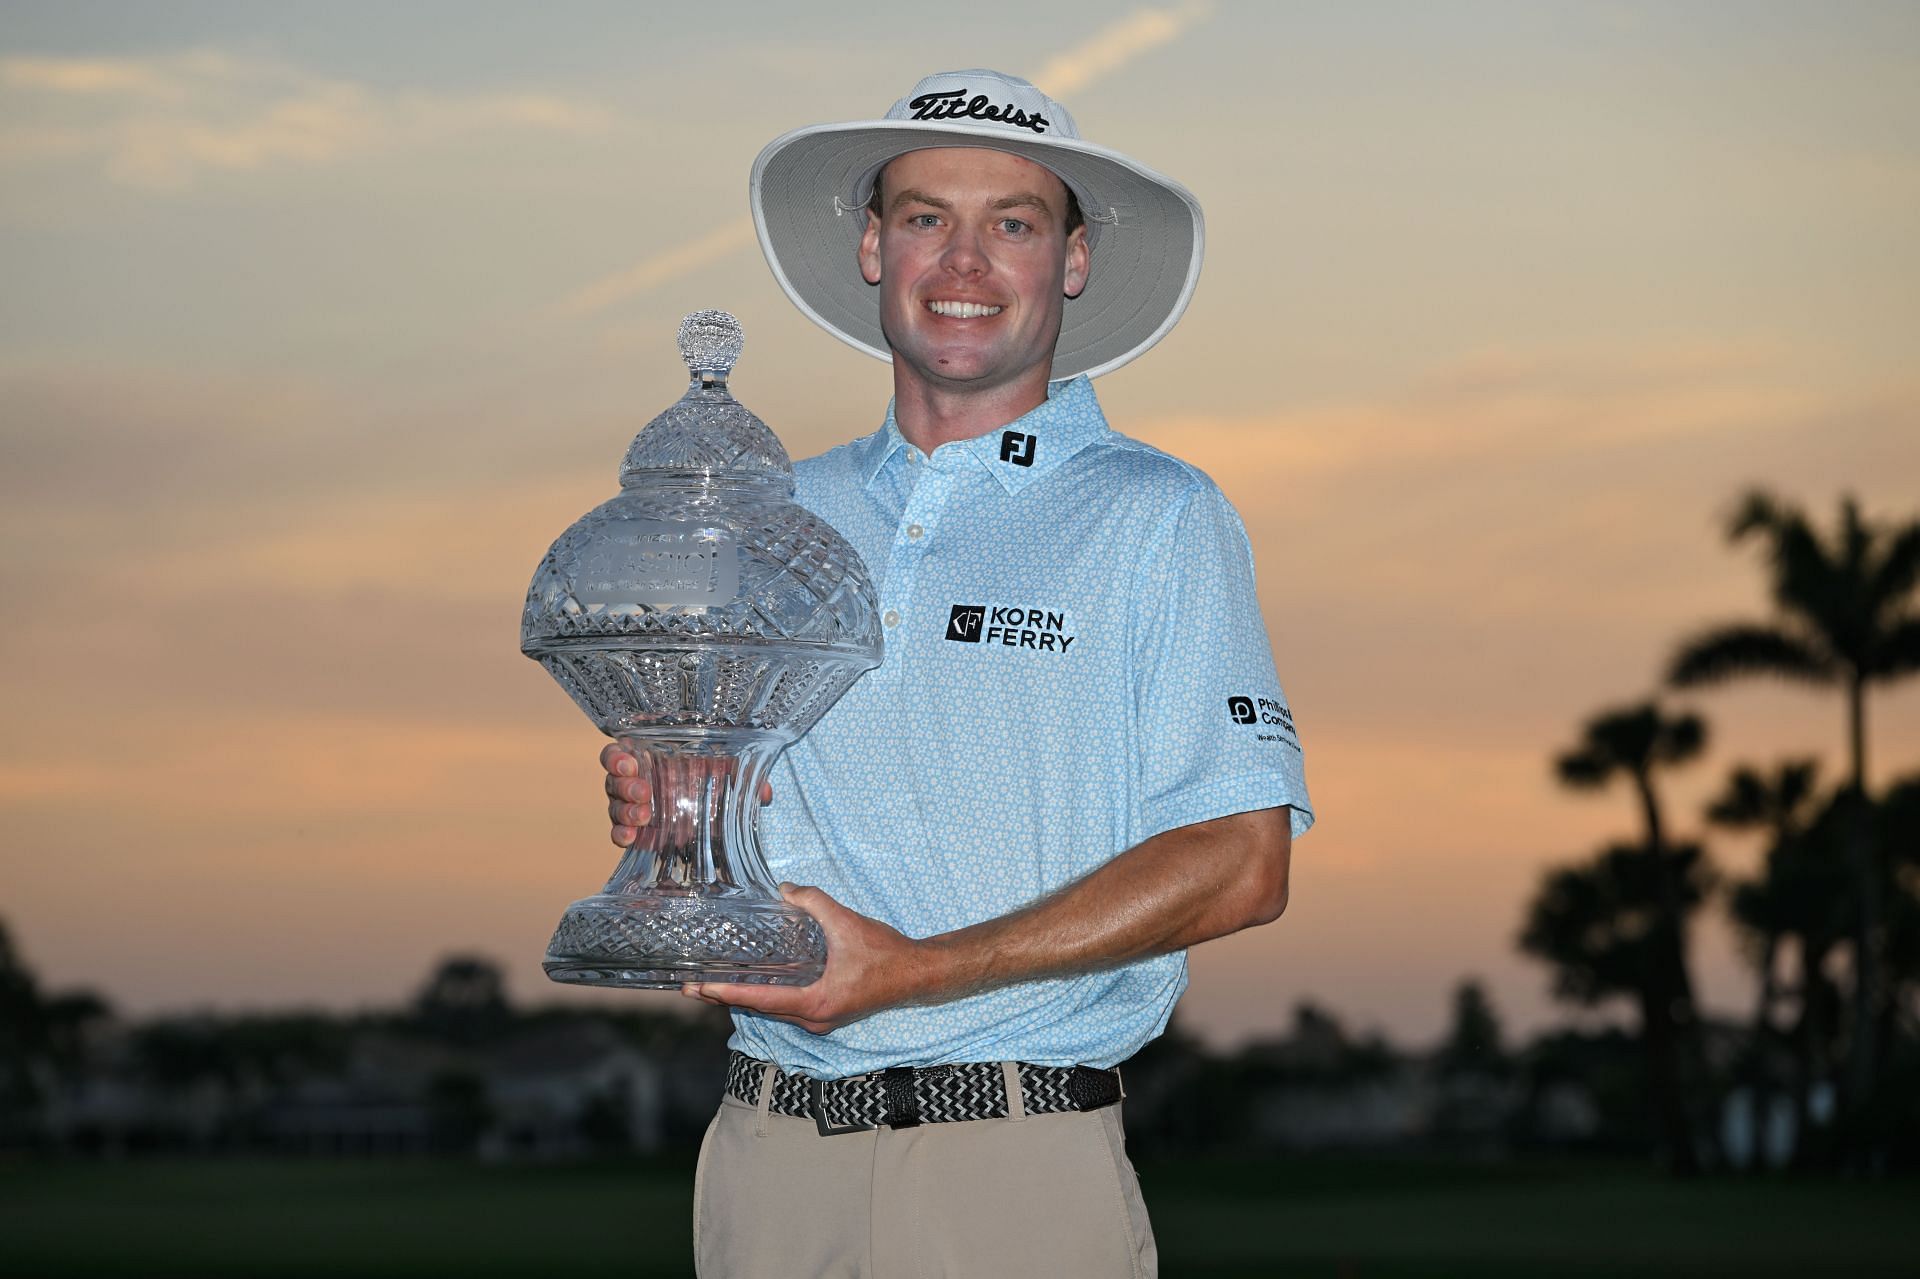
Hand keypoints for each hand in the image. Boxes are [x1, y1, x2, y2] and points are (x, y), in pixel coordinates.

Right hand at [602, 742, 774, 848]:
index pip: (619, 752)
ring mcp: (633, 808)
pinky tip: (631, 838)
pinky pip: (619, 833)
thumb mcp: (730, 773)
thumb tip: (766, 794)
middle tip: (644, 792)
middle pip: (614, 780)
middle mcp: (636, 781)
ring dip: (624, 811)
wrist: (715, 813)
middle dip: (625, 786)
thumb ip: (745, 776)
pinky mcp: (637, 832)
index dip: (617, 757)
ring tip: (643, 817)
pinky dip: (621, 835)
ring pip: (615, 806)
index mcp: (651, 758)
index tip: (630, 762)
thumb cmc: (715, 779)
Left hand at [682, 884, 935, 1033]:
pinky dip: (766, 996)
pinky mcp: (827, 1013)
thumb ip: (814, 902)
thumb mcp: (847, 922)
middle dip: (725, 996)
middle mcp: (813, 1019)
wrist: (917, 973)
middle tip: (691, 985)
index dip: (726, 991)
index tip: (699, 987)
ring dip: (744, 997)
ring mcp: (821, 1020)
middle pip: (760, 1009)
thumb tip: (786, 888)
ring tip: (712, 985)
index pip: (760, 999)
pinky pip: (787, 1008)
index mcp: (815, 1003)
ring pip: (772, 1010)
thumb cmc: (885, 954)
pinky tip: (753, 983)